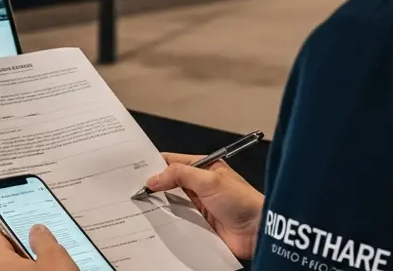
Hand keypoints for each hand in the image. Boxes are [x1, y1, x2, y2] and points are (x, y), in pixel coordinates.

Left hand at [0, 224, 79, 270]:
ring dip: (36, 263)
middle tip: (47, 242)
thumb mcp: (55, 258)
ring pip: (21, 268)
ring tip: (56, 260)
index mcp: (2, 264)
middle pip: (10, 255)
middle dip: (28, 247)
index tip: (26, 223)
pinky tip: (56, 270)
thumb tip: (36, 229)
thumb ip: (44, 240)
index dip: (12, 228)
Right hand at [145, 153, 264, 259]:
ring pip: (172, 201)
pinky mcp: (199, 223)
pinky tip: (155, 220)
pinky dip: (168, 219)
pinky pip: (178, 219)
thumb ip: (180, 175)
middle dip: (154, 186)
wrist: (258, 231)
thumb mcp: (208, 180)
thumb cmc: (241, 200)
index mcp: (203, 167)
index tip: (135, 169)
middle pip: (170, 182)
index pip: (173, 161)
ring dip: (160, 204)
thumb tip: (154, 178)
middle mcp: (200, 185)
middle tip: (134, 189)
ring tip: (140, 205)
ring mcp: (199, 204)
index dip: (154, 164)